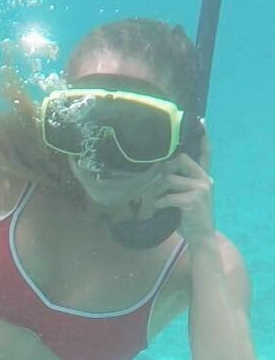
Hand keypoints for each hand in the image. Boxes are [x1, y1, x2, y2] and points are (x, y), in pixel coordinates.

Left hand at [151, 123, 215, 245]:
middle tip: (155, 185)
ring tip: (153, 202)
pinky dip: (158, 204)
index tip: (201, 122)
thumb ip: (177, 184)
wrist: (201, 237)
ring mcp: (201, 188)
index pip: (205, 153)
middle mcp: (205, 179)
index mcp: (204, 176)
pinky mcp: (193, 199)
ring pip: (169, 179)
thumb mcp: (184, 197)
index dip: (203, 138)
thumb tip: (157, 174)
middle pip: (180, 160)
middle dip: (164, 170)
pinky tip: (158, 210)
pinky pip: (167, 196)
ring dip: (156, 191)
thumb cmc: (188, 217)